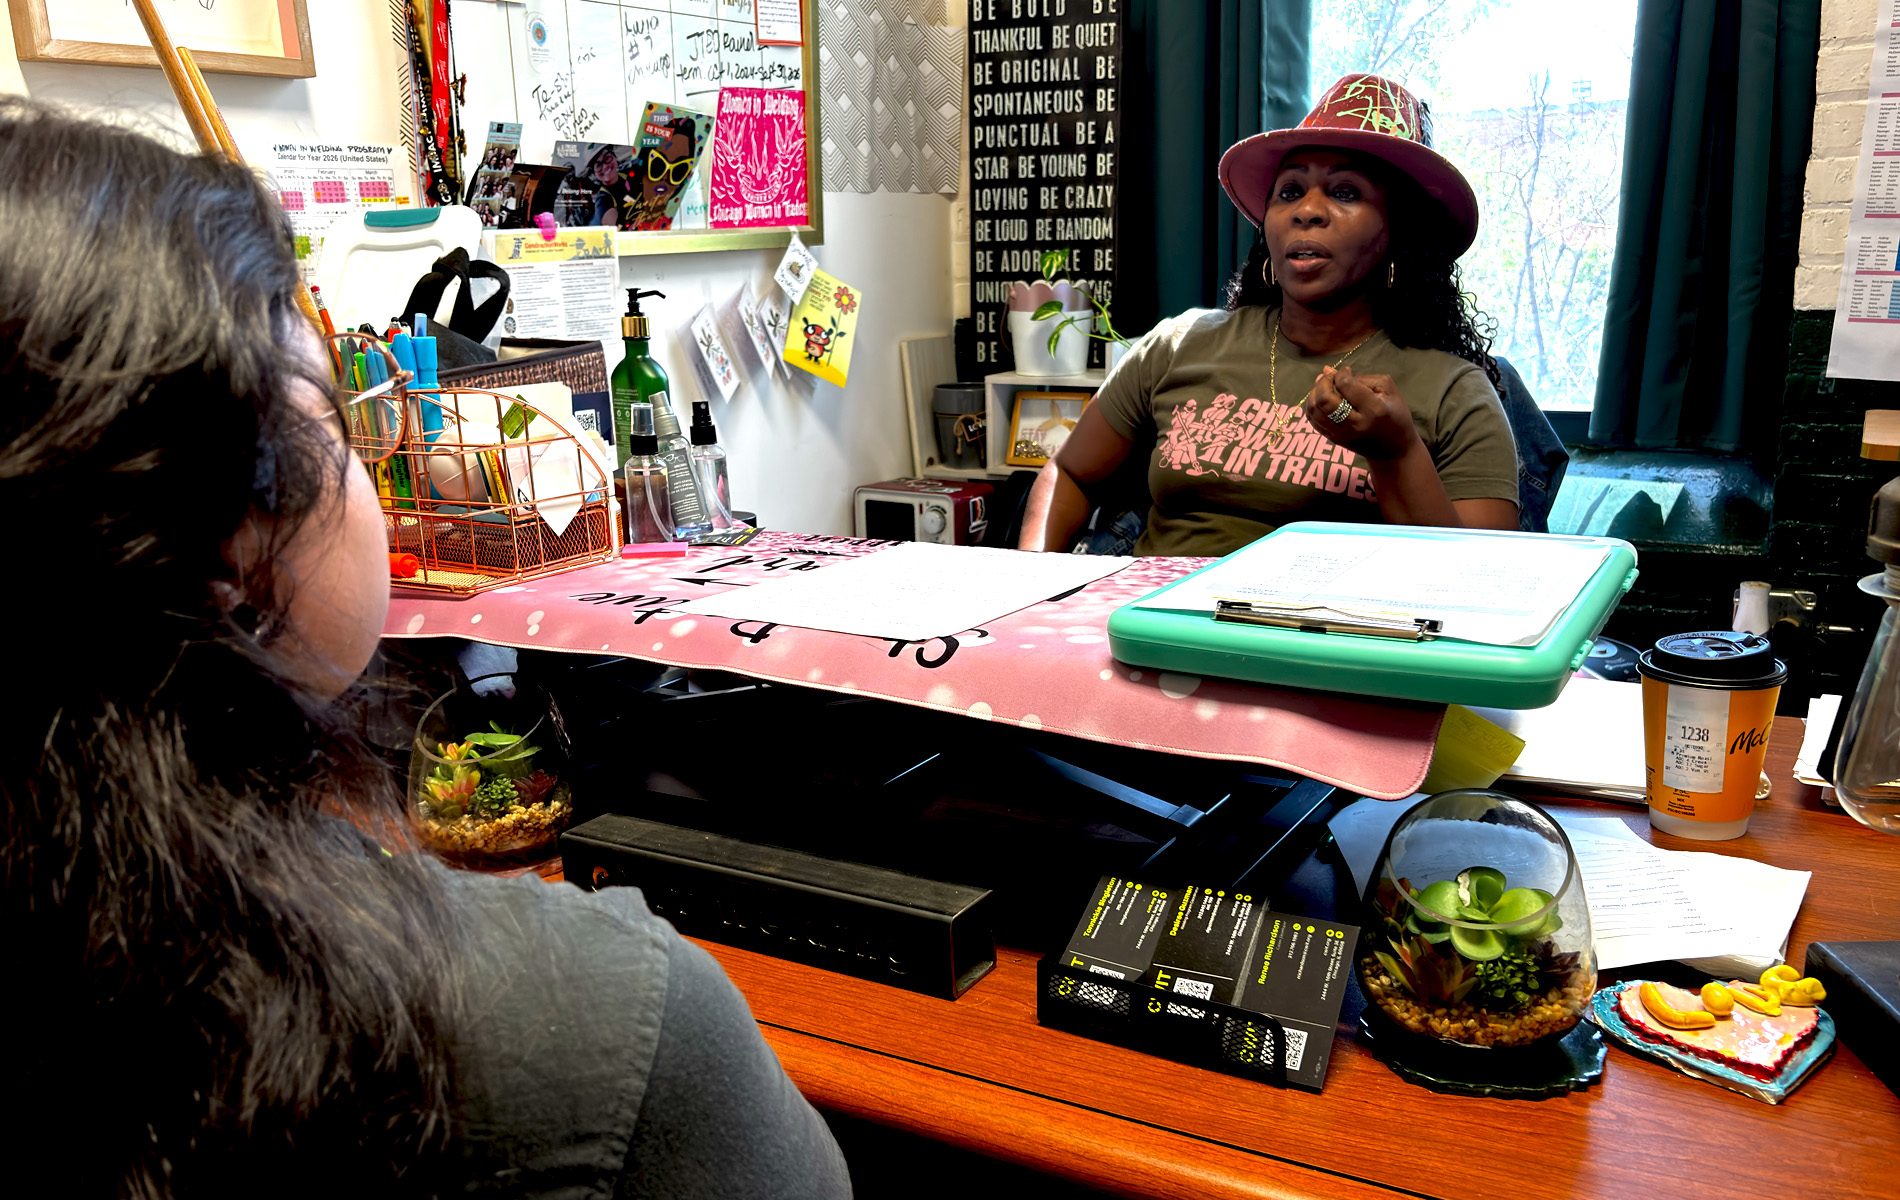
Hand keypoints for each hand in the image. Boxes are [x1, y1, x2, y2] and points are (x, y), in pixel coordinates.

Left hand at [1303, 366, 1417, 461]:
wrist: (1394, 449)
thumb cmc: (1394, 414)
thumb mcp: (1386, 390)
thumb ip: (1359, 377)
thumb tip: (1327, 370)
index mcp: (1374, 410)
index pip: (1346, 385)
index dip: (1341, 373)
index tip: (1346, 371)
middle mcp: (1356, 425)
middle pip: (1324, 400)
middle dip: (1322, 382)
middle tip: (1329, 377)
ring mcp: (1343, 435)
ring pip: (1314, 411)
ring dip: (1314, 393)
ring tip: (1323, 386)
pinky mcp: (1335, 440)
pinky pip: (1313, 421)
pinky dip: (1313, 406)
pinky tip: (1322, 400)